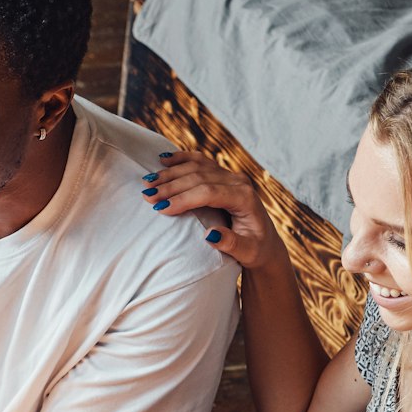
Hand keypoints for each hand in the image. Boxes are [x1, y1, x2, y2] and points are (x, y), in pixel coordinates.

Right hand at [142, 150, 284, 272]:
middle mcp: (238, 182)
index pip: (208, 192)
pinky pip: (200, 162)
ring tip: (148, 182)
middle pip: (199, 177)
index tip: (160, 208)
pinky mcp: (223, 176)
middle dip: (170, 186)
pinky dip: (181, 159)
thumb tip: (209, 234)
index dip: (183, 198)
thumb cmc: (256, 250)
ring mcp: (230, 176)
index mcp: (244, 198)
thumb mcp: (248, 252)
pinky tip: (163, 160)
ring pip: (196, 167)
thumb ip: (231, 243)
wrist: (265, 242)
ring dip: (170, 173)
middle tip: (146, 195)